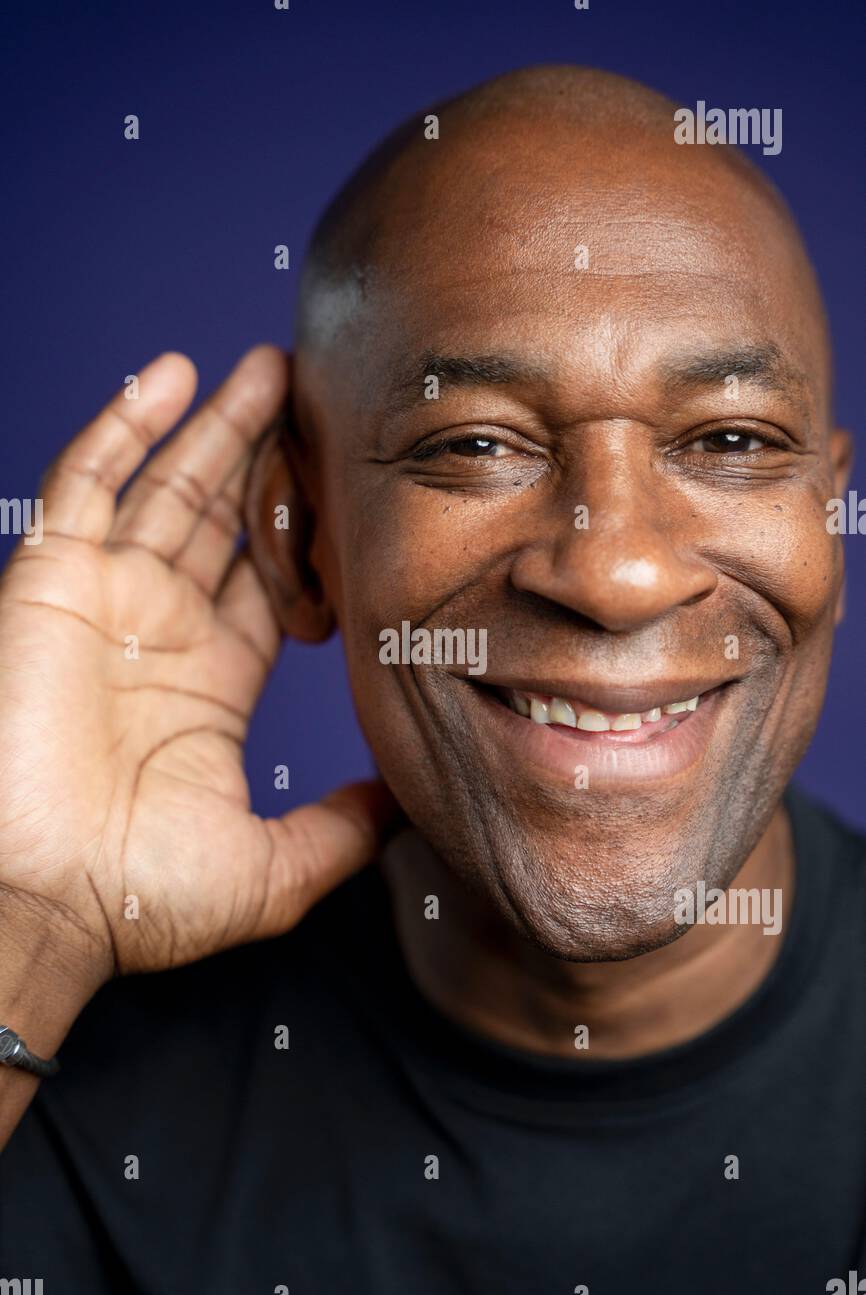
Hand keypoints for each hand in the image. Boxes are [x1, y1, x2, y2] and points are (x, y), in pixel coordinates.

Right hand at [0, 346, 394, 984]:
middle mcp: (160, 629)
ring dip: (214, 423)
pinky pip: (87, 481)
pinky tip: (173, 376)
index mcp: (211, 681)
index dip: (312, 534)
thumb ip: (343, 829)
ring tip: (270, 367)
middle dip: (267, 457)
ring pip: (166, 484)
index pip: (271, 581)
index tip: (360, 487)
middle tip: (318, 395)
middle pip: (225, 518)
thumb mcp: (272, 870)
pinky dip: (125, 426)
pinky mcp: (52, 577)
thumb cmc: (141, 897)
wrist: (41, 901)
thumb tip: (406, 804)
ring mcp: (106, 598)